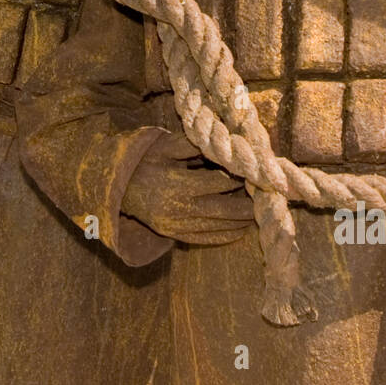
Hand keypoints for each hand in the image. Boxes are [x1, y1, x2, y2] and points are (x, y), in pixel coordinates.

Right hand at [121, 131, 254, 245]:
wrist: (118, 187)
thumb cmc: (144, 161)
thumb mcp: (164, 146)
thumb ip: (193, 145)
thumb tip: (222, 145)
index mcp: (177, 184)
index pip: (217, 183)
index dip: (239, 178)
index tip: (255, 173)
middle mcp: (178, 208)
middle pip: (223, 210)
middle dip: (248, 205)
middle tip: (267, 199)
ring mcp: (177, 225)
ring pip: (217, 227)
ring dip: (241, 222)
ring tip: (259, 214)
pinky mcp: (174, 234)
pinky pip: (205, 239)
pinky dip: (225, 236)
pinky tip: (241, 230)